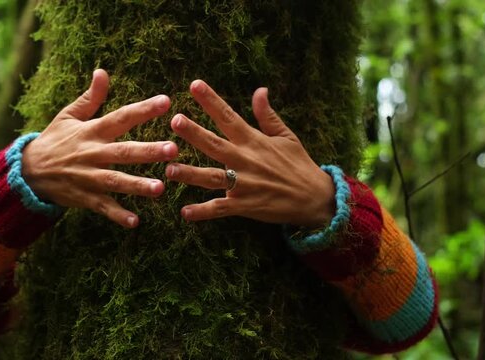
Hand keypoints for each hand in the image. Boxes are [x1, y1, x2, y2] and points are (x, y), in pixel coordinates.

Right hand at [22, 69, 177, 227]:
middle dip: (148, 151)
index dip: (143, 109)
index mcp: (91, 131)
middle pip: (123, 152)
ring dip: (137, 185)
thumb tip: (102, 71)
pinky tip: (135, 222)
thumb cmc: (54, 141)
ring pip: (115, 181)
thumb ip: (91, 97)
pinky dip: (117, 215)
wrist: (27, 172)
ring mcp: (88, 177)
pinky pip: (103, 207)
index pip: (121, 117)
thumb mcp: (68, 116)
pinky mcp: (85, 198)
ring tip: (160, 188)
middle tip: (173, 149)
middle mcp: (92, 154)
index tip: (167, 102)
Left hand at [166, 80, 335, 227]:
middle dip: (194, 133)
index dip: (211, 100)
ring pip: (212, 178)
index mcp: (254, 141)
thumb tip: (260, 90)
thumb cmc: (299, 165)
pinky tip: (185, 213)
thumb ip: (267, 115)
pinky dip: (203, 211)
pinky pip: (220, 208)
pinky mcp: (245, 206)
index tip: (194, 85)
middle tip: (175, 121)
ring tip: (169, 169)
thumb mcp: (286, 137)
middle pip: (215, 145)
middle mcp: (246, 161)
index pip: (229, 116)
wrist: (315, 199)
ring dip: (190, 174)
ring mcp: (244, 185)